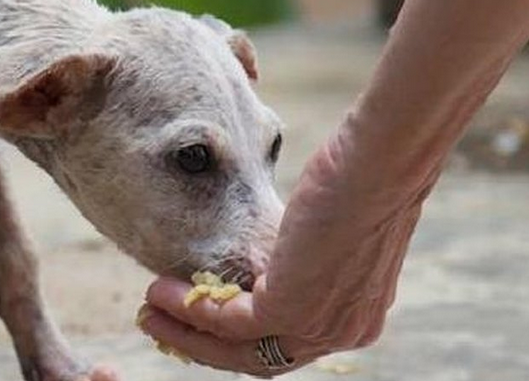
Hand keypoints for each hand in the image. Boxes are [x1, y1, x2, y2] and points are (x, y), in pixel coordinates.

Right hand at [137, 133, 435, 376]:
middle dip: (201, 345)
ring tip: (151, 308)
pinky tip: (163, 291)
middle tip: (161, 324)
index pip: (284, 345)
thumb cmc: (361, 180)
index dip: (234, 338)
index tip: (196, 320)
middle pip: (257, 360)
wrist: (378, 168)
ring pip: (237, 349)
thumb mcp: (331, 232)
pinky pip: (227, 322)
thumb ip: (305, 257)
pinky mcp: (292, 310)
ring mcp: (318, 328)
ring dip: (185, 332)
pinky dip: (189, 311)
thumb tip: (276, 253)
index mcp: (355, 318)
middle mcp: (341, 333)